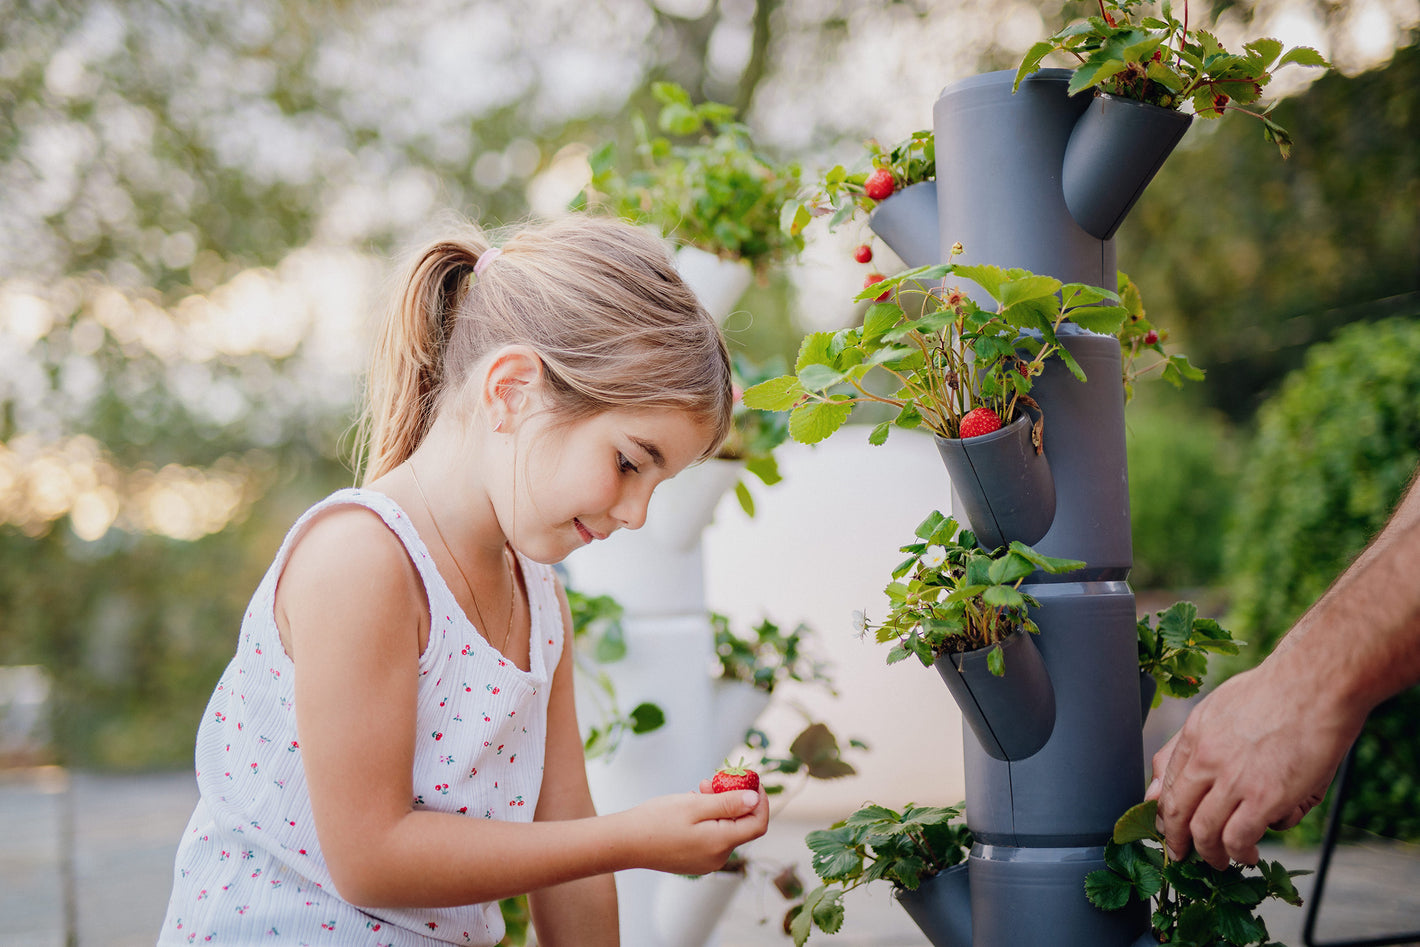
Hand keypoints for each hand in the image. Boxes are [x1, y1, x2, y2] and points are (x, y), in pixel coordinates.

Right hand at [623, 785, 768, 874]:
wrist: (625, 843)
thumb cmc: (657, 820)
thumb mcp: (694, 805)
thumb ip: (728, 803)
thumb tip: (754, 799)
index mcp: (721, 844)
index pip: (757, 824)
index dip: (760, 800)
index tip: (751, 779)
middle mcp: (718, 858)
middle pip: (741, 825)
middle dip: (734, 798)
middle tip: (714, 779)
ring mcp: (706, 862)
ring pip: (725, 828)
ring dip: (718, 806)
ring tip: (698, 789)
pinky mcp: (695, 860)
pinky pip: (711, 836)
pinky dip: (708, 818)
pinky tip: (691, 805)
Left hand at [1146, 662, 1357, 868]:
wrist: (1315, 684)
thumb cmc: (1275, 693)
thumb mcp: (1217, 709)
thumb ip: (1186, 746)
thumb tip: (1155, 785)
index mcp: (1193, 736)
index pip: (1166, 786)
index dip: (1165, 815)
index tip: (1169, 830)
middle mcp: (1206, 760)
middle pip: (1177, 813)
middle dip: (1177, 841)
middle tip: (1183, 855)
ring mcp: (1234, 780)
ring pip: (1205, 832)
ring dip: (1210, 854)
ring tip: (1220, 861)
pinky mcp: (1266, 797)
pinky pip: (1240, 837)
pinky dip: (1241, 851)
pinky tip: (1248, 853)